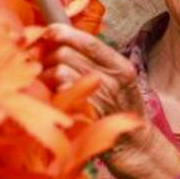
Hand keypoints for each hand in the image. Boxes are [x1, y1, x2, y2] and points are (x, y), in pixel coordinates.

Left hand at [41, 23, 179, 178]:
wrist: (136, 146)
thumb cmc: (120, 110)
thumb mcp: (115, 81)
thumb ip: (92, 61)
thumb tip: (58, 40)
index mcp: (120, 66)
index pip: (89, 41)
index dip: (64, 32)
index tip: (48, 32)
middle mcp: (113, 79)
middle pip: (65, 54)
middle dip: (47, 57)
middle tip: (43, 66)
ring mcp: (101, 97)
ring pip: (59, 72)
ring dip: (45, 77)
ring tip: (47, 84)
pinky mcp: (89, 114)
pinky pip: (61, 94)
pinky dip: (51, 94)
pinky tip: (52, 99)